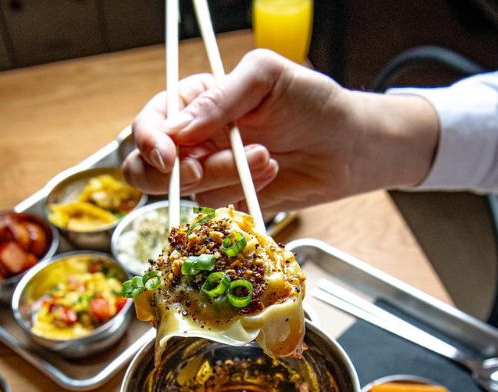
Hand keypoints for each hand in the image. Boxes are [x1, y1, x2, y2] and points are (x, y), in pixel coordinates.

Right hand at [122, 49, 438, 211]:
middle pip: (148, 168)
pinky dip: (243, 192)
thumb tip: (178, 129)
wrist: (349, 145)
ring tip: (265, 157)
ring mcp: (211, 172)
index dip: (149, 142)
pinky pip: (217, 207)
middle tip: (203, 171)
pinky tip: (270, 173)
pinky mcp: (231, 199)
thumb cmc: (312, 102)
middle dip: (173, 174)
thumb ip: (220, 97)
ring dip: (226, 176)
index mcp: (194, 102)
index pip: (149, 124)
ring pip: (189, 190)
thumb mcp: (266, 78)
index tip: (170, 156)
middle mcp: (195, 139)